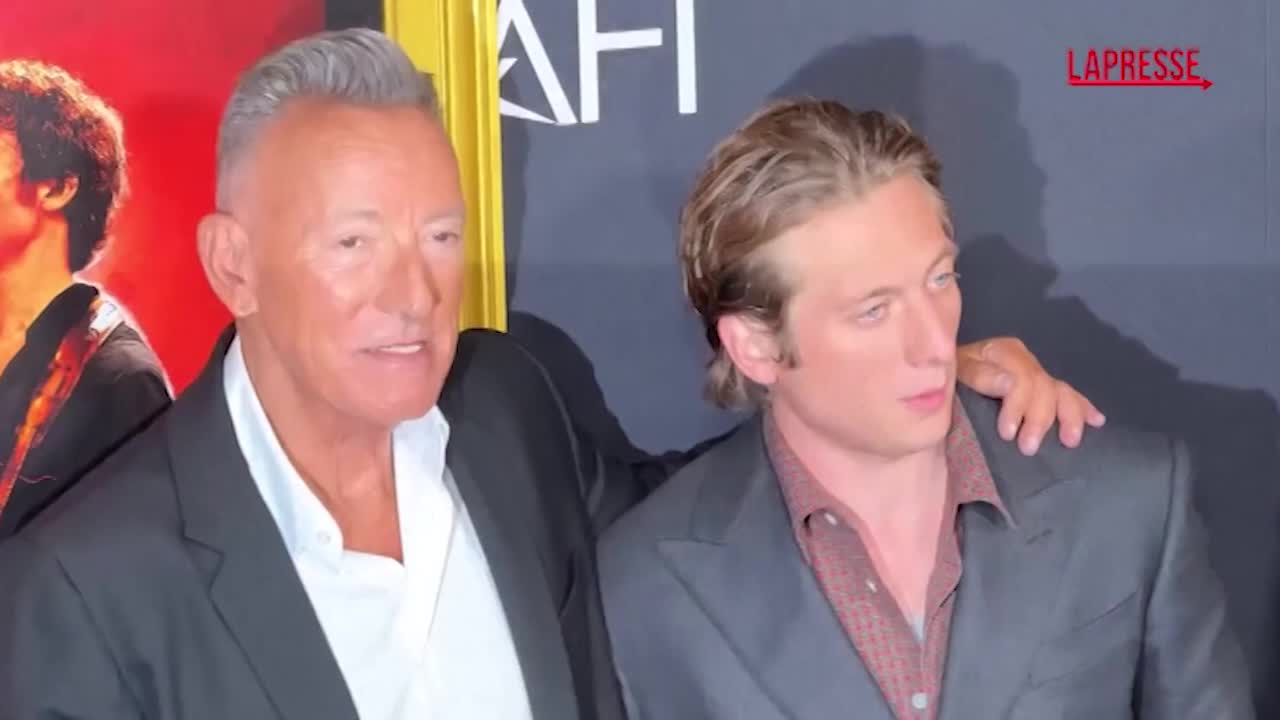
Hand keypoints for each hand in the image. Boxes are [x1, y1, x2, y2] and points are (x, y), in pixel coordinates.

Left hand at [956, 337, 1104, 454]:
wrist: (935, 381)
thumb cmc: (945, 380)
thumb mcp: (954, 374)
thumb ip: (978, 376)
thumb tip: (1011, 383)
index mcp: (1001, 352)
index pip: (1020, 377)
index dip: (1017, 406)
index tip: (1007, 433)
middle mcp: (1022, 360)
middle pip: (1043, 387)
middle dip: (1039, 419)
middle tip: (1027, 448)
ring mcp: (1034, 374)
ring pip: (1060, 392)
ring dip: (1067, 417)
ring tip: (1069, 441)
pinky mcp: (1041, 390)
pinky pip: (1067, 395)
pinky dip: (1082, 408)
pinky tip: (1098, 421)